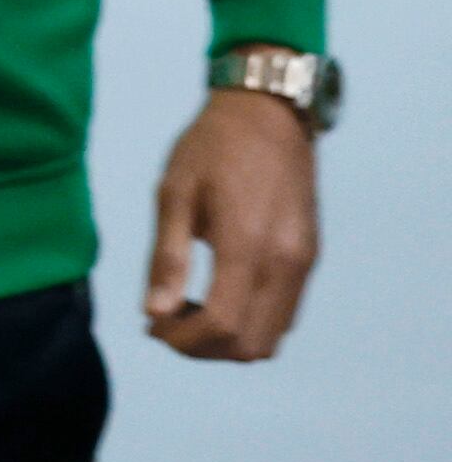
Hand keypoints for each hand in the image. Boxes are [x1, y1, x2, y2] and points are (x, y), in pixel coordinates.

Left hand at [142, 86, 321, 361]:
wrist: (269, 114)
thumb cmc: (211, 148)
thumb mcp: (174, 194)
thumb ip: (166, 258)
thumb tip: (154, 313)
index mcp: (247, 245)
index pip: (221, 324)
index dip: (183, 340)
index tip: (152, 326)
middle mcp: (286, 262)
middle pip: (251, 345)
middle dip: (204, 347)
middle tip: (167, 322)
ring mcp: (304, 262)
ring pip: (273, 337)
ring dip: (229, 340)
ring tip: (189, 310)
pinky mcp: (310, 257)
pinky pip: (285, 313)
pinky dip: (252, 323)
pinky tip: (219, 296)